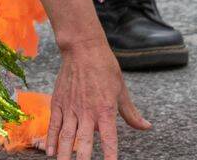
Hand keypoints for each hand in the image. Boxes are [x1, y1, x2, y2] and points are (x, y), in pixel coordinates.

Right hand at [46, 39, 149, 159]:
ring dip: (64, 155)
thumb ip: (131, 113)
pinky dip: (51, 140)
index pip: (109, 140)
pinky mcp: (58, 102)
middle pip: (84, 143)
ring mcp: (71, 108)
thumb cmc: (105, 67)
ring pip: (66, 137)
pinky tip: (51, 153)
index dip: (110, 156)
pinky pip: (54, 125)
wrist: (83, 48)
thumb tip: (146, 126)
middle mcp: (87, 112)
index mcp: (105, 110)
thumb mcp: (121, 90)